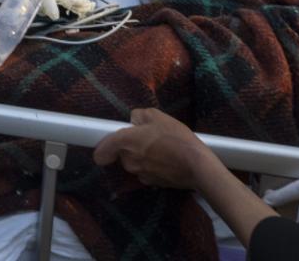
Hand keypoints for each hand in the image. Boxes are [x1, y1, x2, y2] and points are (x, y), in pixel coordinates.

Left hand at [93, 108, 217, 189]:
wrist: (197, 166)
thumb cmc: (176, 137)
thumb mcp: (158, 116)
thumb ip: (140, 115)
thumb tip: (133, 120)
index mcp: (125, 143)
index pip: (101, 152)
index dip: (103, 147)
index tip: (111, 143)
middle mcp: (129, 161)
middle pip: (121, 154)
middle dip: (131, 147)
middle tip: (149, 138)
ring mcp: (140, 175)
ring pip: (134, 163)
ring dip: (142, 157)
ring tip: (162, 148)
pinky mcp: (152, 184)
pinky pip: (146, 172)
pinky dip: (153, 167)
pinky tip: (168, 160)